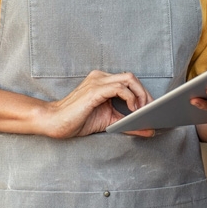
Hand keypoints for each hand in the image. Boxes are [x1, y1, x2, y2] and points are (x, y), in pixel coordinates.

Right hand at [40, 70, 155, 138]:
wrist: (55, 122)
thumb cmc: (77, 120)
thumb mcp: (109, 122)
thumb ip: (128, 124)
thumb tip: (149, 130)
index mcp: (102, 81)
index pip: (129, 80)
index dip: (143, 93)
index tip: (151, 108)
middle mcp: (100, 77)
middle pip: (132, 77)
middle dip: (145, 94)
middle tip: (151, 110)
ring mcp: (97, 82)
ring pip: (128, 79)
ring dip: (140, 95)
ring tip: (142, 111)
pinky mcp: (95, 91)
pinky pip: (120, 89)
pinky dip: (130, 99)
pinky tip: (132, 111)